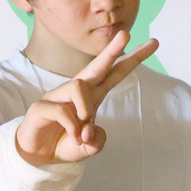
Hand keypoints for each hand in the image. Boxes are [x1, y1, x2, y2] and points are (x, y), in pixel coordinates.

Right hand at [15, 32, 159, 164]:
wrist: (36, 157)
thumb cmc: (64, 144)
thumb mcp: (88, 147)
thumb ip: (97, 141)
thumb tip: (90, 131)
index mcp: (92, 96)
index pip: (115, 73)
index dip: (133, 59)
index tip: (153, 43)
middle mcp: (75, 92)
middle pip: (96, 65)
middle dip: (112, 50)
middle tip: (126, 33)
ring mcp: (56, 96)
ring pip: (78, 86)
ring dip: (86, 110)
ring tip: (83, 133)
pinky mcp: (41, 107)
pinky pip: (62, 110)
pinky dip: (72, 127)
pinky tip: (73, 138)